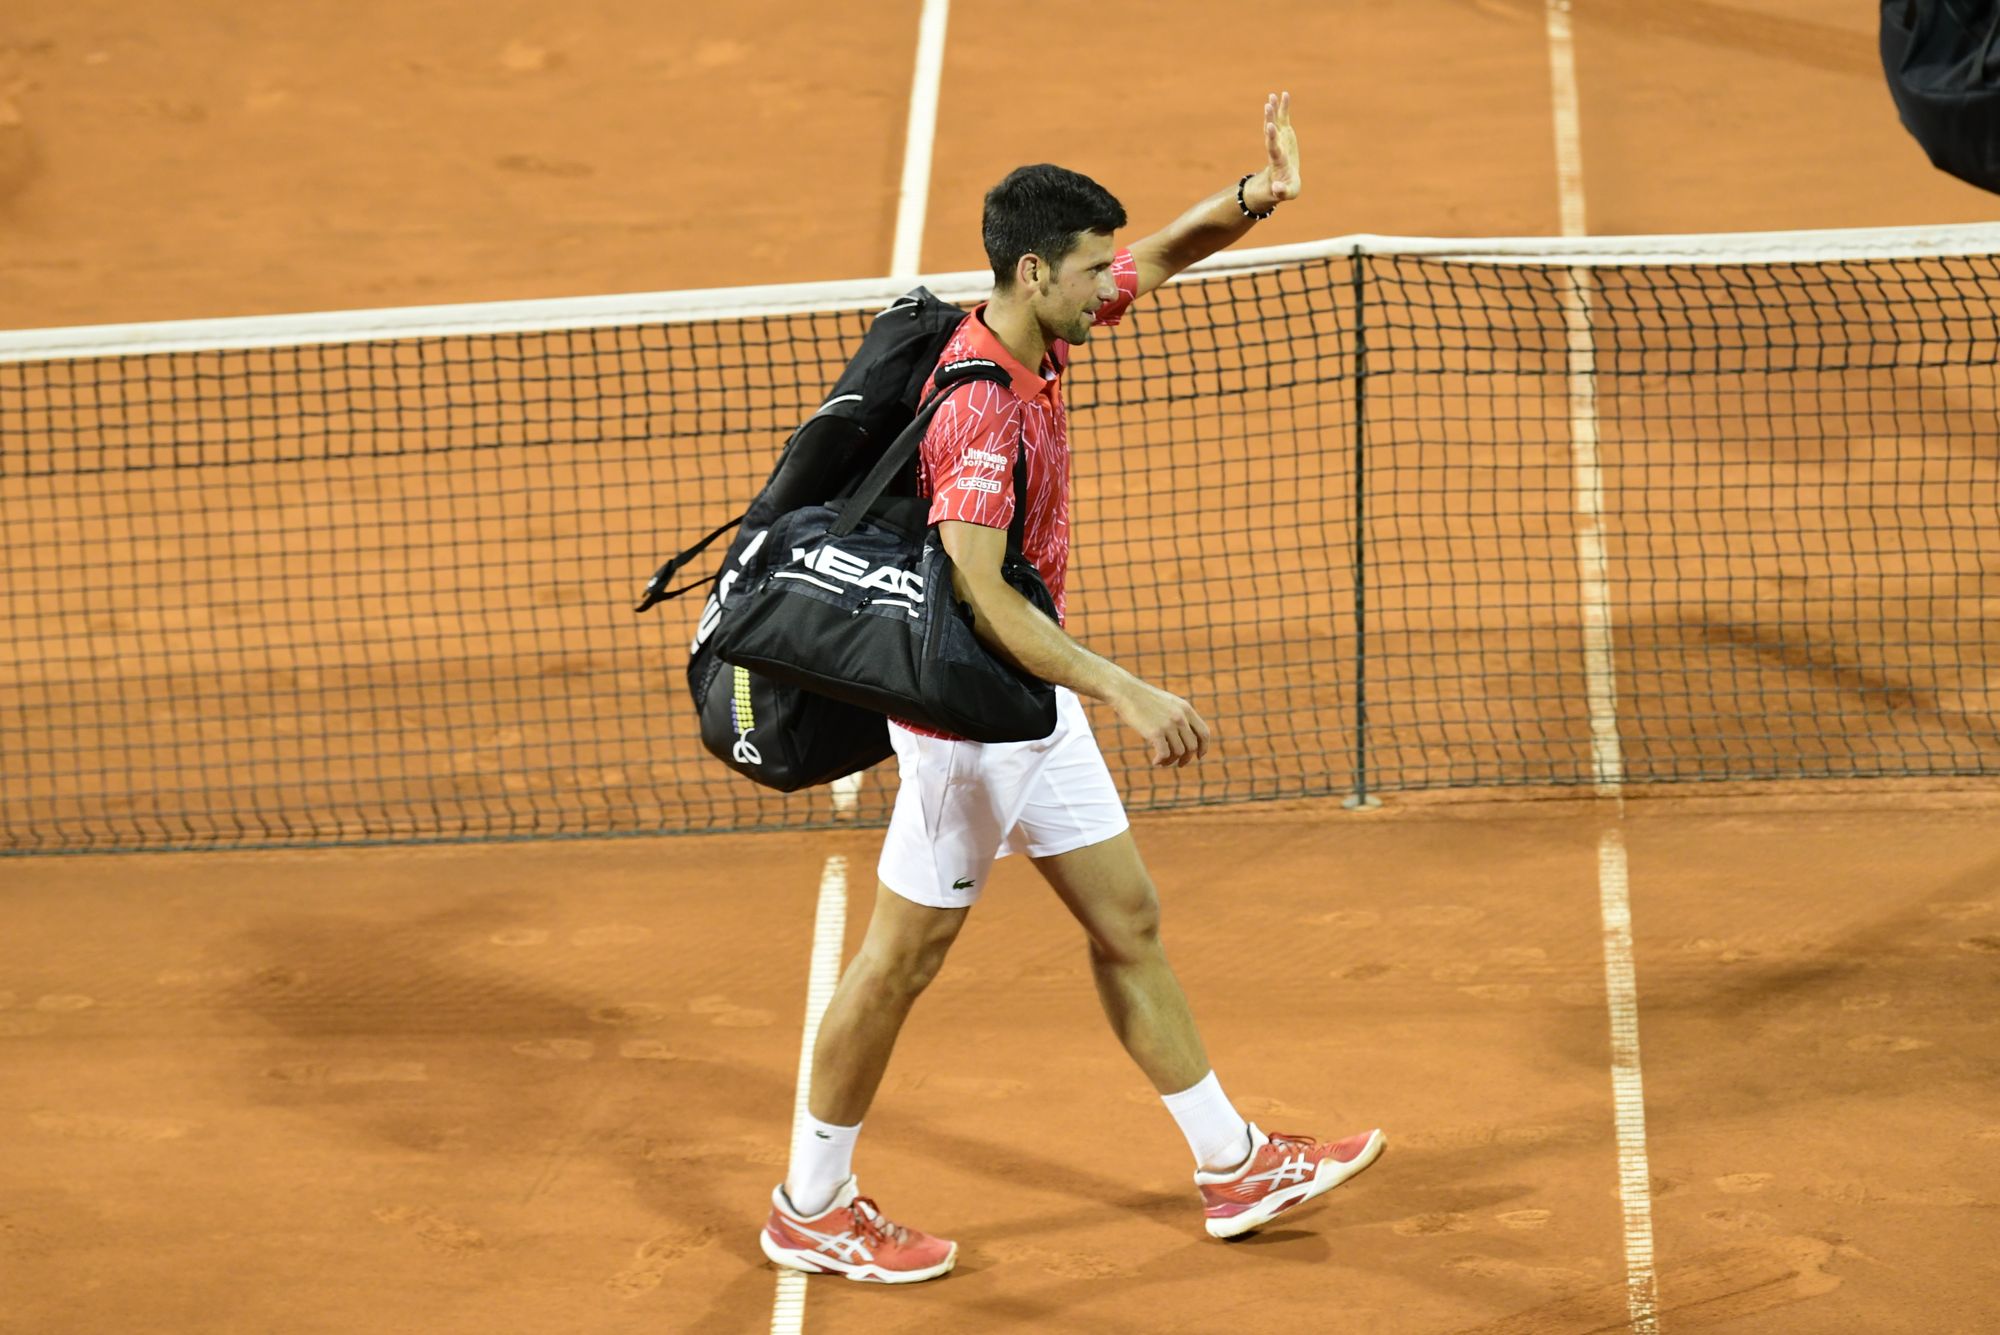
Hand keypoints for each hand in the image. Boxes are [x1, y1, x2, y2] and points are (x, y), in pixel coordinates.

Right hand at [1110, 678, 1212, 767]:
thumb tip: (1185, 736)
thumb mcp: (1167, 703)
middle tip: (1180, 764)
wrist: (1125, 691)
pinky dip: (1161, 761)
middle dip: (1187, 758)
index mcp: (1185, 709)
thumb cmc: (1143, 698)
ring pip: (1179, 752)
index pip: (1204, 733)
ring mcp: (1168, 725)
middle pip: (1192, 746)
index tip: (1198, 756)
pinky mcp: (1155, 732)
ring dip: (1171, 761)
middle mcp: (1180, 717)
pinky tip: (1155, 762)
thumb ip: (1179, 716)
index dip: (1204, 747)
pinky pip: (1164, 754)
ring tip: (1162, 761)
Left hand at [1262, 90, 1299, 204]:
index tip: (1270, 126)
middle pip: (1271, 132)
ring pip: (1275, 122)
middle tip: (1268, 106)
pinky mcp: (1285, 134)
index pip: (1273, 148)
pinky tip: (1285, 94)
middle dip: (1270, 119)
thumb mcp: (1286, 193)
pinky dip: (1284, 107)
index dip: (1272, 137)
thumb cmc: (1285, 189)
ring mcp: (1279, 139)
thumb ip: (1282, 191)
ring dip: (1274, 110)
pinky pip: (1284, 118)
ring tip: (1273, 96)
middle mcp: (1276, 147)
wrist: (1281, 181)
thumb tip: (1277, 188)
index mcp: (1277, 161)